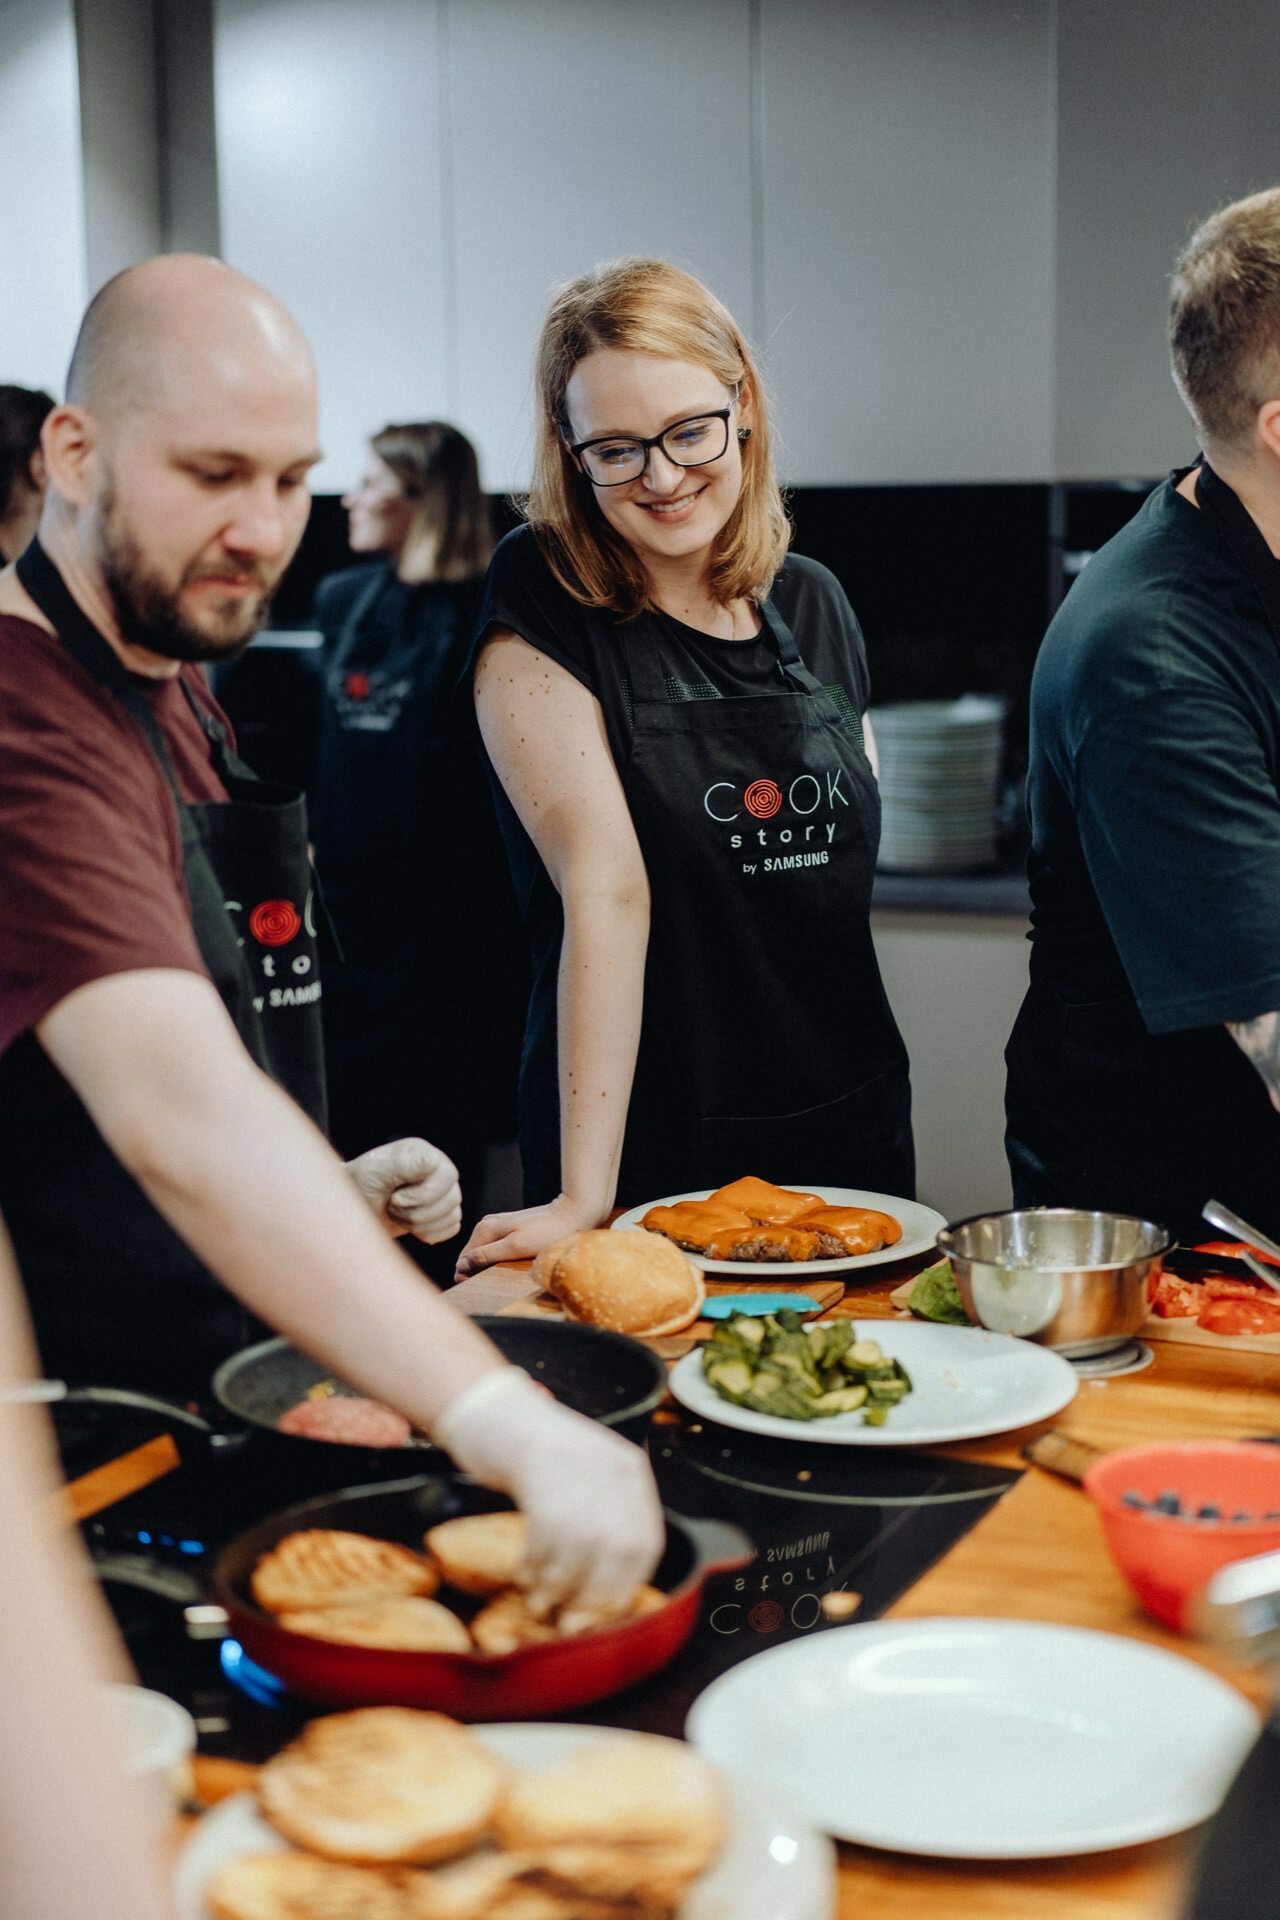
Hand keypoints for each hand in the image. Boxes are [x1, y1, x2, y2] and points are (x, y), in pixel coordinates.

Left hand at [346, 1137, 460, 1243]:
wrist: (350, 1210)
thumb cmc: (360, 1186)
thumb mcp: (378, 1170)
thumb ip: (406, 1163)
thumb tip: (434, 1162)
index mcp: (425, 1155)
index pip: (447, 1175)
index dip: (423, 1194)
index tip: (394, 1195)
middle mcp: (438, 1171)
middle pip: (452, 1199)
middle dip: (417, 1212)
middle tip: (392, 1206)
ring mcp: (442, 1193)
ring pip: (452, 1216)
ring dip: (420, 1223)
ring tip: (397, 1214)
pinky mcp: (441, 1215)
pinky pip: (452, 1229)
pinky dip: (429, 1233)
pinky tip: (409, 1226)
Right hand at [432, 1368, 664, 1629]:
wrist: (496, 1411)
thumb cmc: (539, 1457)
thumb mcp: (587, 1479)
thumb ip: (606, 1521)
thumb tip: (609, 1595)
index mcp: (629, 1470)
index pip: (646, 1542)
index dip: (626, 1585)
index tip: (602, 1612)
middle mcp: (610, 1468)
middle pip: (620, 1549)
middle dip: (595, 1595)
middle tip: (570, 1620)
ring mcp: (577, 1466)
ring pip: (581, 1547)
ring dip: (558, 1587)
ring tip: (540, 1602)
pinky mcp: (540, 1469)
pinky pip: (545, 1535)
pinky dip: (535, 1566)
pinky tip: (525, 1575)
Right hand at [455, 1191, 603, 1276]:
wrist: (573, 1213)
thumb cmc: (547, 1232)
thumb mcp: (516, 1247)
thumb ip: (488, 1255)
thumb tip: (462, 1265)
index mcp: (484, 1230)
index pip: (462, 1259)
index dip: (466, 1276)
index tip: (479, 1287)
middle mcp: (486, 1225)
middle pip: (470, 1255)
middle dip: (474, 1272)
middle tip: (490, 1286)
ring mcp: (497, 1225)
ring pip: (481, 1251)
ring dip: (485, 1266)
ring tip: (499, 1278)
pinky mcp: (509, 1227)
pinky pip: (493, 1247)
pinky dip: (496, 1259)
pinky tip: (507, 1266)